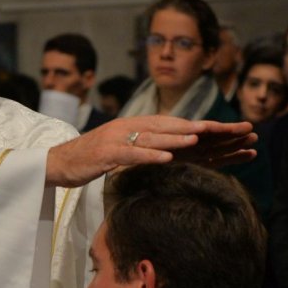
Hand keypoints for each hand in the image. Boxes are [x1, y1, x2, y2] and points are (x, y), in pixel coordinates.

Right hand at [44, 117, 255, 186]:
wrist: (57, 163)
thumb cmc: (91, 160)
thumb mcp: (123, 152)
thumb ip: (145, 148)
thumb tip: (172, 152)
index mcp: (136, 127)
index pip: (175, 125)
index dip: (203, 126)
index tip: (230, 131)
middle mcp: (130, 127)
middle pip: (171, 126)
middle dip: (200, 127)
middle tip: (227, 130)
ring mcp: (117, 139)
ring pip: (153, 136)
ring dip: (177, 136)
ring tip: (199, 137)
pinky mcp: (106, 153)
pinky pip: (131, 153)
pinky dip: (149, 155)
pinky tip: (166, 158)